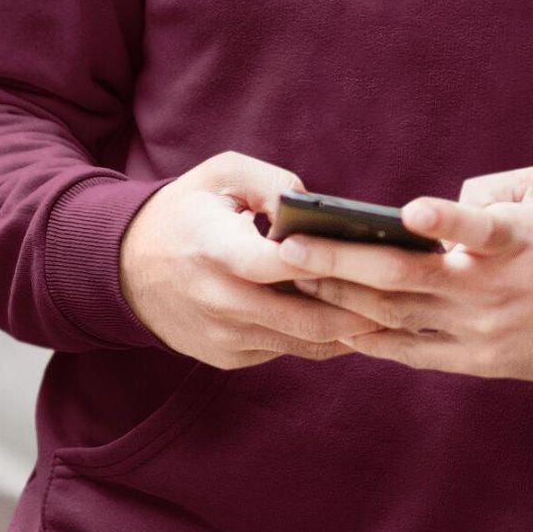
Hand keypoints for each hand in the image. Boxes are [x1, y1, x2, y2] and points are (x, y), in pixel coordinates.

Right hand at [118, 151, 384, 367]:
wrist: (125, 268)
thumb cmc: (184, 210)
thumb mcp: (220, 174)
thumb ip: (271, 182)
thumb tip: (317, 206)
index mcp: (212, 249)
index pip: (274, 265)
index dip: (320, 263)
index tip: (367, 256)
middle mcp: (217, 300)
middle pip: (303, 318)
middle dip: (359, 311)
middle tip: (408, 299)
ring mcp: (222, 336)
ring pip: (301, 342)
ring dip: (349, 331)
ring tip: (397, 314)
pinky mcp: (227, 357)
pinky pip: (286, 351)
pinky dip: (322, 340)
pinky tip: (357, 323)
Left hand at [276, 163, 532, 381]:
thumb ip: (492, 186)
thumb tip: (437, 209)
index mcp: (514, 242)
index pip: (480, 229)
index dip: (447, 220)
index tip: (410, 211)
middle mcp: (491, 290)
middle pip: (407, 277)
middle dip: (343, 261)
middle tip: (290, 246)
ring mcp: (480, 331)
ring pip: (398, 316)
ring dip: (342, 298)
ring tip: (294, 278)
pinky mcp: (476, 361)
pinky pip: (413, 353)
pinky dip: (373, 341)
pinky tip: (334, 324)